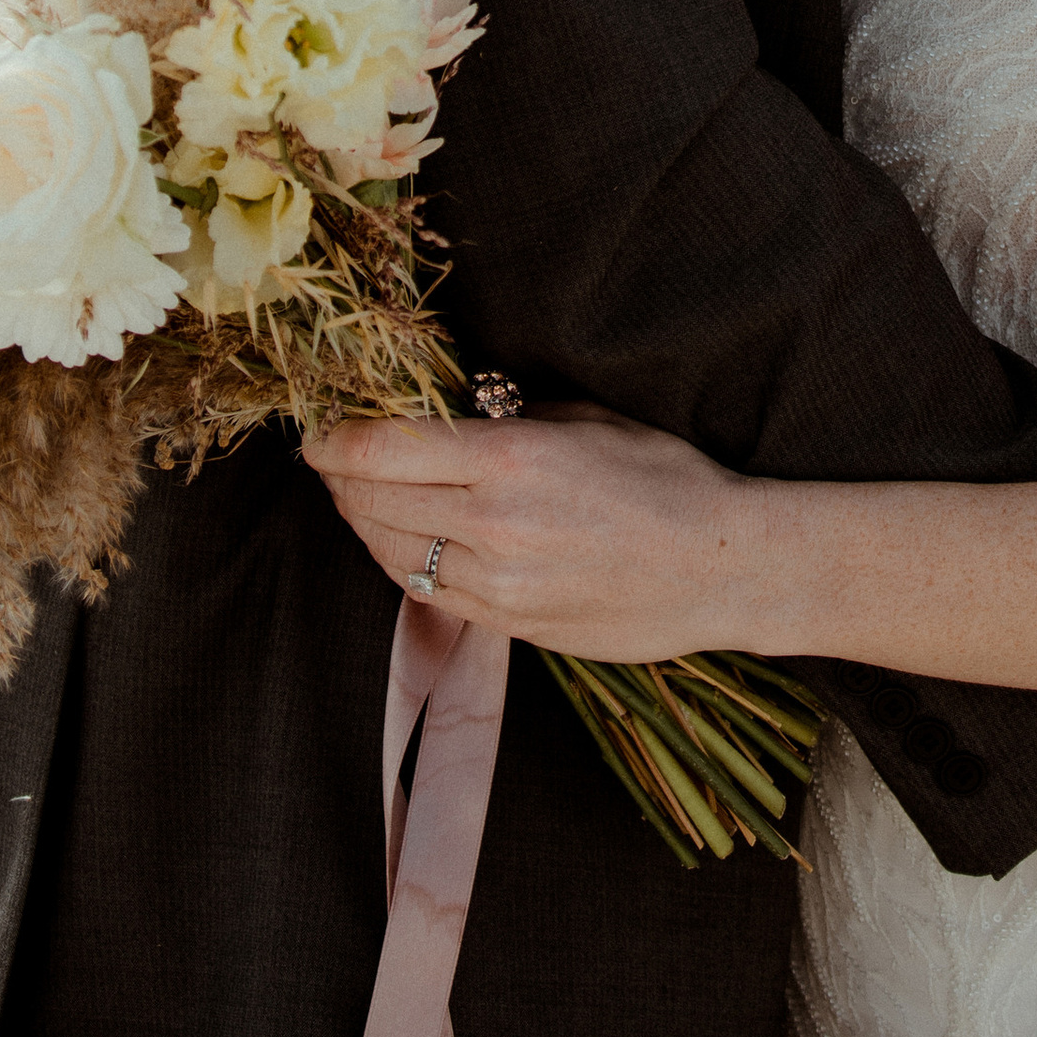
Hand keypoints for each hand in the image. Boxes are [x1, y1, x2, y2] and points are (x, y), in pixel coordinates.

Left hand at [306, 402, 758, 658]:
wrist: (719, 569)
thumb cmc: (664, 479)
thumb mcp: (586, 420)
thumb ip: (507, 417)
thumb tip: (446, 411)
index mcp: (512, 460)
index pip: (385, 448)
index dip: (336, 439)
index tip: (317, 428)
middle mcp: (494, 526)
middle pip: (373, 501)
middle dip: (339, 476)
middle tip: (328, 455)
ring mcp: (498, 585)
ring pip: (391, 552)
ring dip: (361, 520)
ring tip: (355, 494)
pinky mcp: (507, 624)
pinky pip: (426, 591)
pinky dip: (399, 560)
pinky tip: (399, 537)